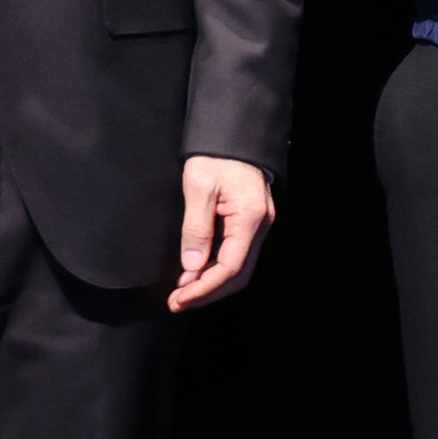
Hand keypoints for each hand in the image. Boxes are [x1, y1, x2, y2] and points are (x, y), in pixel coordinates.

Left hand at [171, 156, 277, 311]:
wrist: (232, 135)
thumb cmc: (215, 156)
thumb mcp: (198, 187)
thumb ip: (196, 228)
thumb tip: (191, 267)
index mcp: (251, 217)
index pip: (231, 266)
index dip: (204, 288)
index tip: (178, 299)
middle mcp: (261, 225)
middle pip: (238, 274)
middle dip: (207, 292)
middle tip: (176, 303)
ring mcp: (259, 224)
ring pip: (239, 267)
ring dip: (211, 284)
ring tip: (182, 292)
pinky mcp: (251, 223)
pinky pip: (236, 255)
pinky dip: (216, 270)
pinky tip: (195, 273)